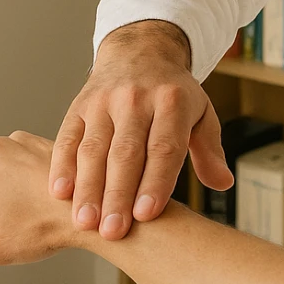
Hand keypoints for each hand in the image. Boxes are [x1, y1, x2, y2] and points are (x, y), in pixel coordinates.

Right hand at [0, 133, 74, 265]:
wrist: (92, 213)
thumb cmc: (46, 228)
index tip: (6, 230)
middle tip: (23, 223)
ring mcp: (22, 142)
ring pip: (4, 180)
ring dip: (14, 197)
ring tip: (37, 211)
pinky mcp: (43, 142)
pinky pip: (25, 170)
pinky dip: (32, 185)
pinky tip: (48, 200)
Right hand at [49, 21, 232, 241]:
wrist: (139, 52)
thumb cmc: (173, 94)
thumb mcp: (201, 113)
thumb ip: (209, 150)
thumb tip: (223, 184)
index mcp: (172, 102)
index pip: (164, 147)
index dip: (155, 182)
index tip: (146, 215)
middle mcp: (136, 99)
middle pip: (126, 152)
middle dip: (118, 194)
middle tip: (113, 230)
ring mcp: (104, 102)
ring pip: (94, 148)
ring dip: (88, 188)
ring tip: (85, 222)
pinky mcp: (79, 106)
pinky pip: (67, 137)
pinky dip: (62, 166)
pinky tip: (60, 193)